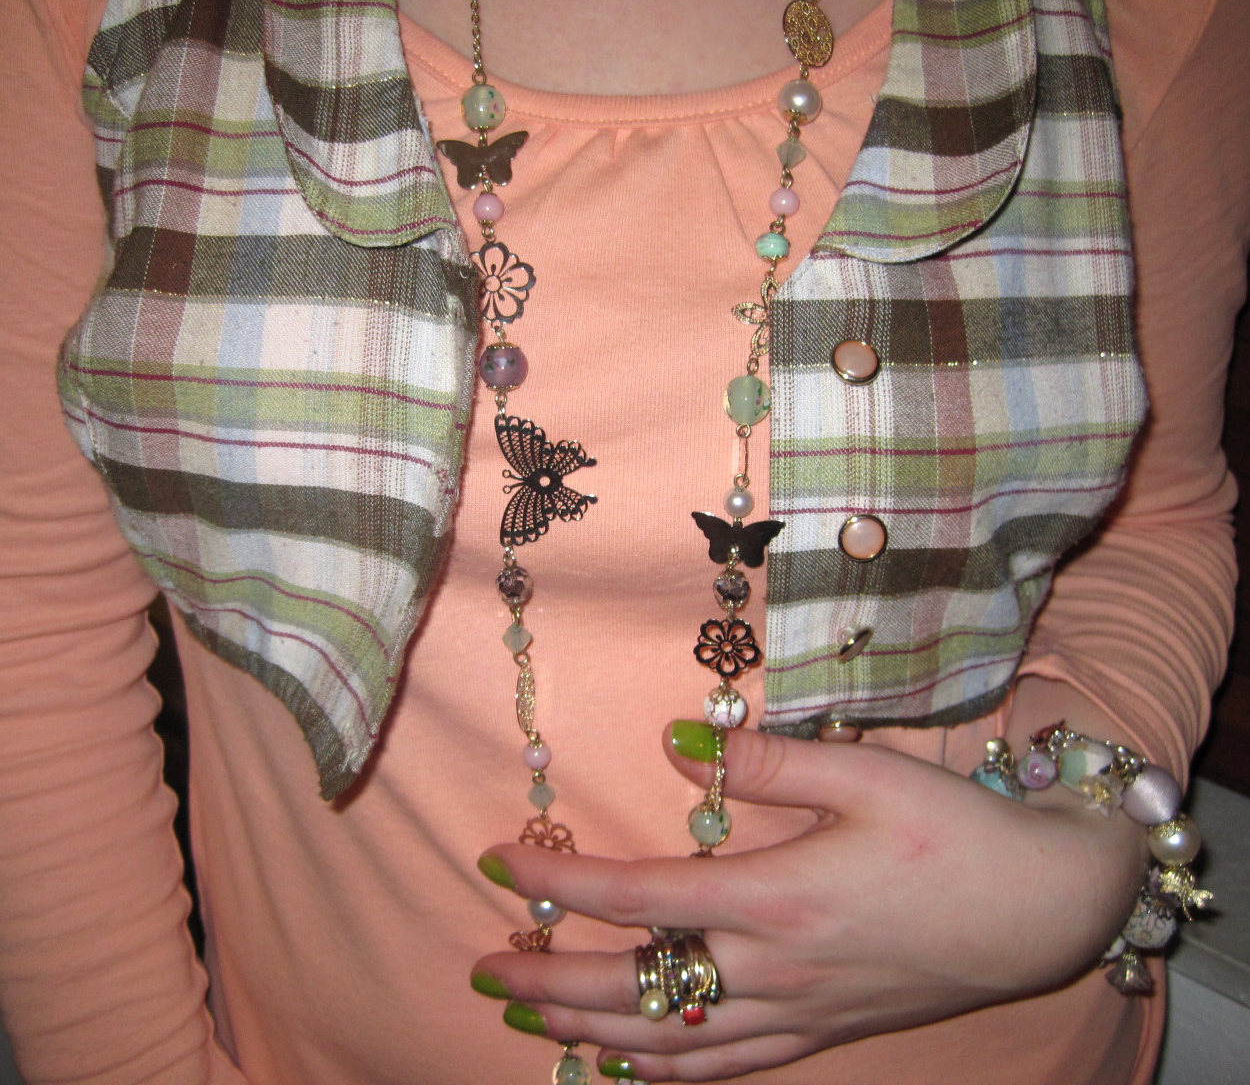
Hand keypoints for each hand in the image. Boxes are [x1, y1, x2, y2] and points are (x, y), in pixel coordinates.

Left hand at [471, 723, 1146, 1081]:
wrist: (1047, 909)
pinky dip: (667, 1076)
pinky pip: (730, 1071)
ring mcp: (799, 1014)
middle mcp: (774, 970)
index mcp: (775, 899)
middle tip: (482, 969)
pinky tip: (630, 1071)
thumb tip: (678, 743)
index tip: (496, 862)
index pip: (638, 896)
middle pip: (635, 989)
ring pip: (671, 1044)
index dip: (558, 883)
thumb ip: (766, 765)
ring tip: (529, 1022)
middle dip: (548, 982)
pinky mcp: (826, 1034)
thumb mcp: (866, 774)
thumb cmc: (957, 831)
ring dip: (590, 1034)